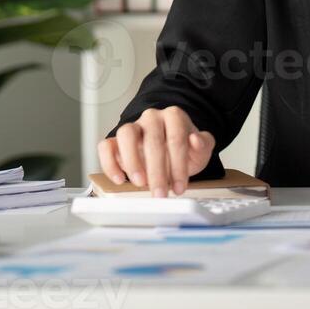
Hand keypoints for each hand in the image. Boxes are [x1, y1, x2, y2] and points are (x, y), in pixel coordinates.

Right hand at [98, 107, 215, 196]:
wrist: (170, 150)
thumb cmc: (186, 149)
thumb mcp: (201, 150)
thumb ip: (203, 144)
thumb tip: (196, 140)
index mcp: (174, 116)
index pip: (176, 138)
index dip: (178, 164)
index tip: (180, 186)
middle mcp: (152, 118)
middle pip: (152, 140)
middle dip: (157, 171)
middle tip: (160, 192)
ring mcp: (133, 127)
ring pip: (126, 134)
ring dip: (132, 161)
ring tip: (139, 182)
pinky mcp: (115, 140)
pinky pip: (106, 146)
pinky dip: (109, 163)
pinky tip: (119, 179)